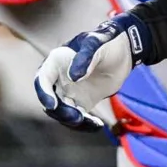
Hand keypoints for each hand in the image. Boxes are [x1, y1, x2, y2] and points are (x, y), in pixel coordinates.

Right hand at [34, 12, 152, 131]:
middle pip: (51, 101)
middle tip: (78, 117)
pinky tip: (97, 125)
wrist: (124, 51)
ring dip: (73, 120)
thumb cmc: (107, 41)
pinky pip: (77, 117)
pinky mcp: (82, 102)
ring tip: (92, 122)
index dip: (43, 93)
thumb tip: (73, 77)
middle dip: (61, 112)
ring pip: (62, 112)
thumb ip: (85, 57)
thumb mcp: (97, 43)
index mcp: (57, 62)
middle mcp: (59, 79)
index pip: (42, 79)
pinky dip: (84, 124)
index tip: (52, 105)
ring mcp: (69, 92)